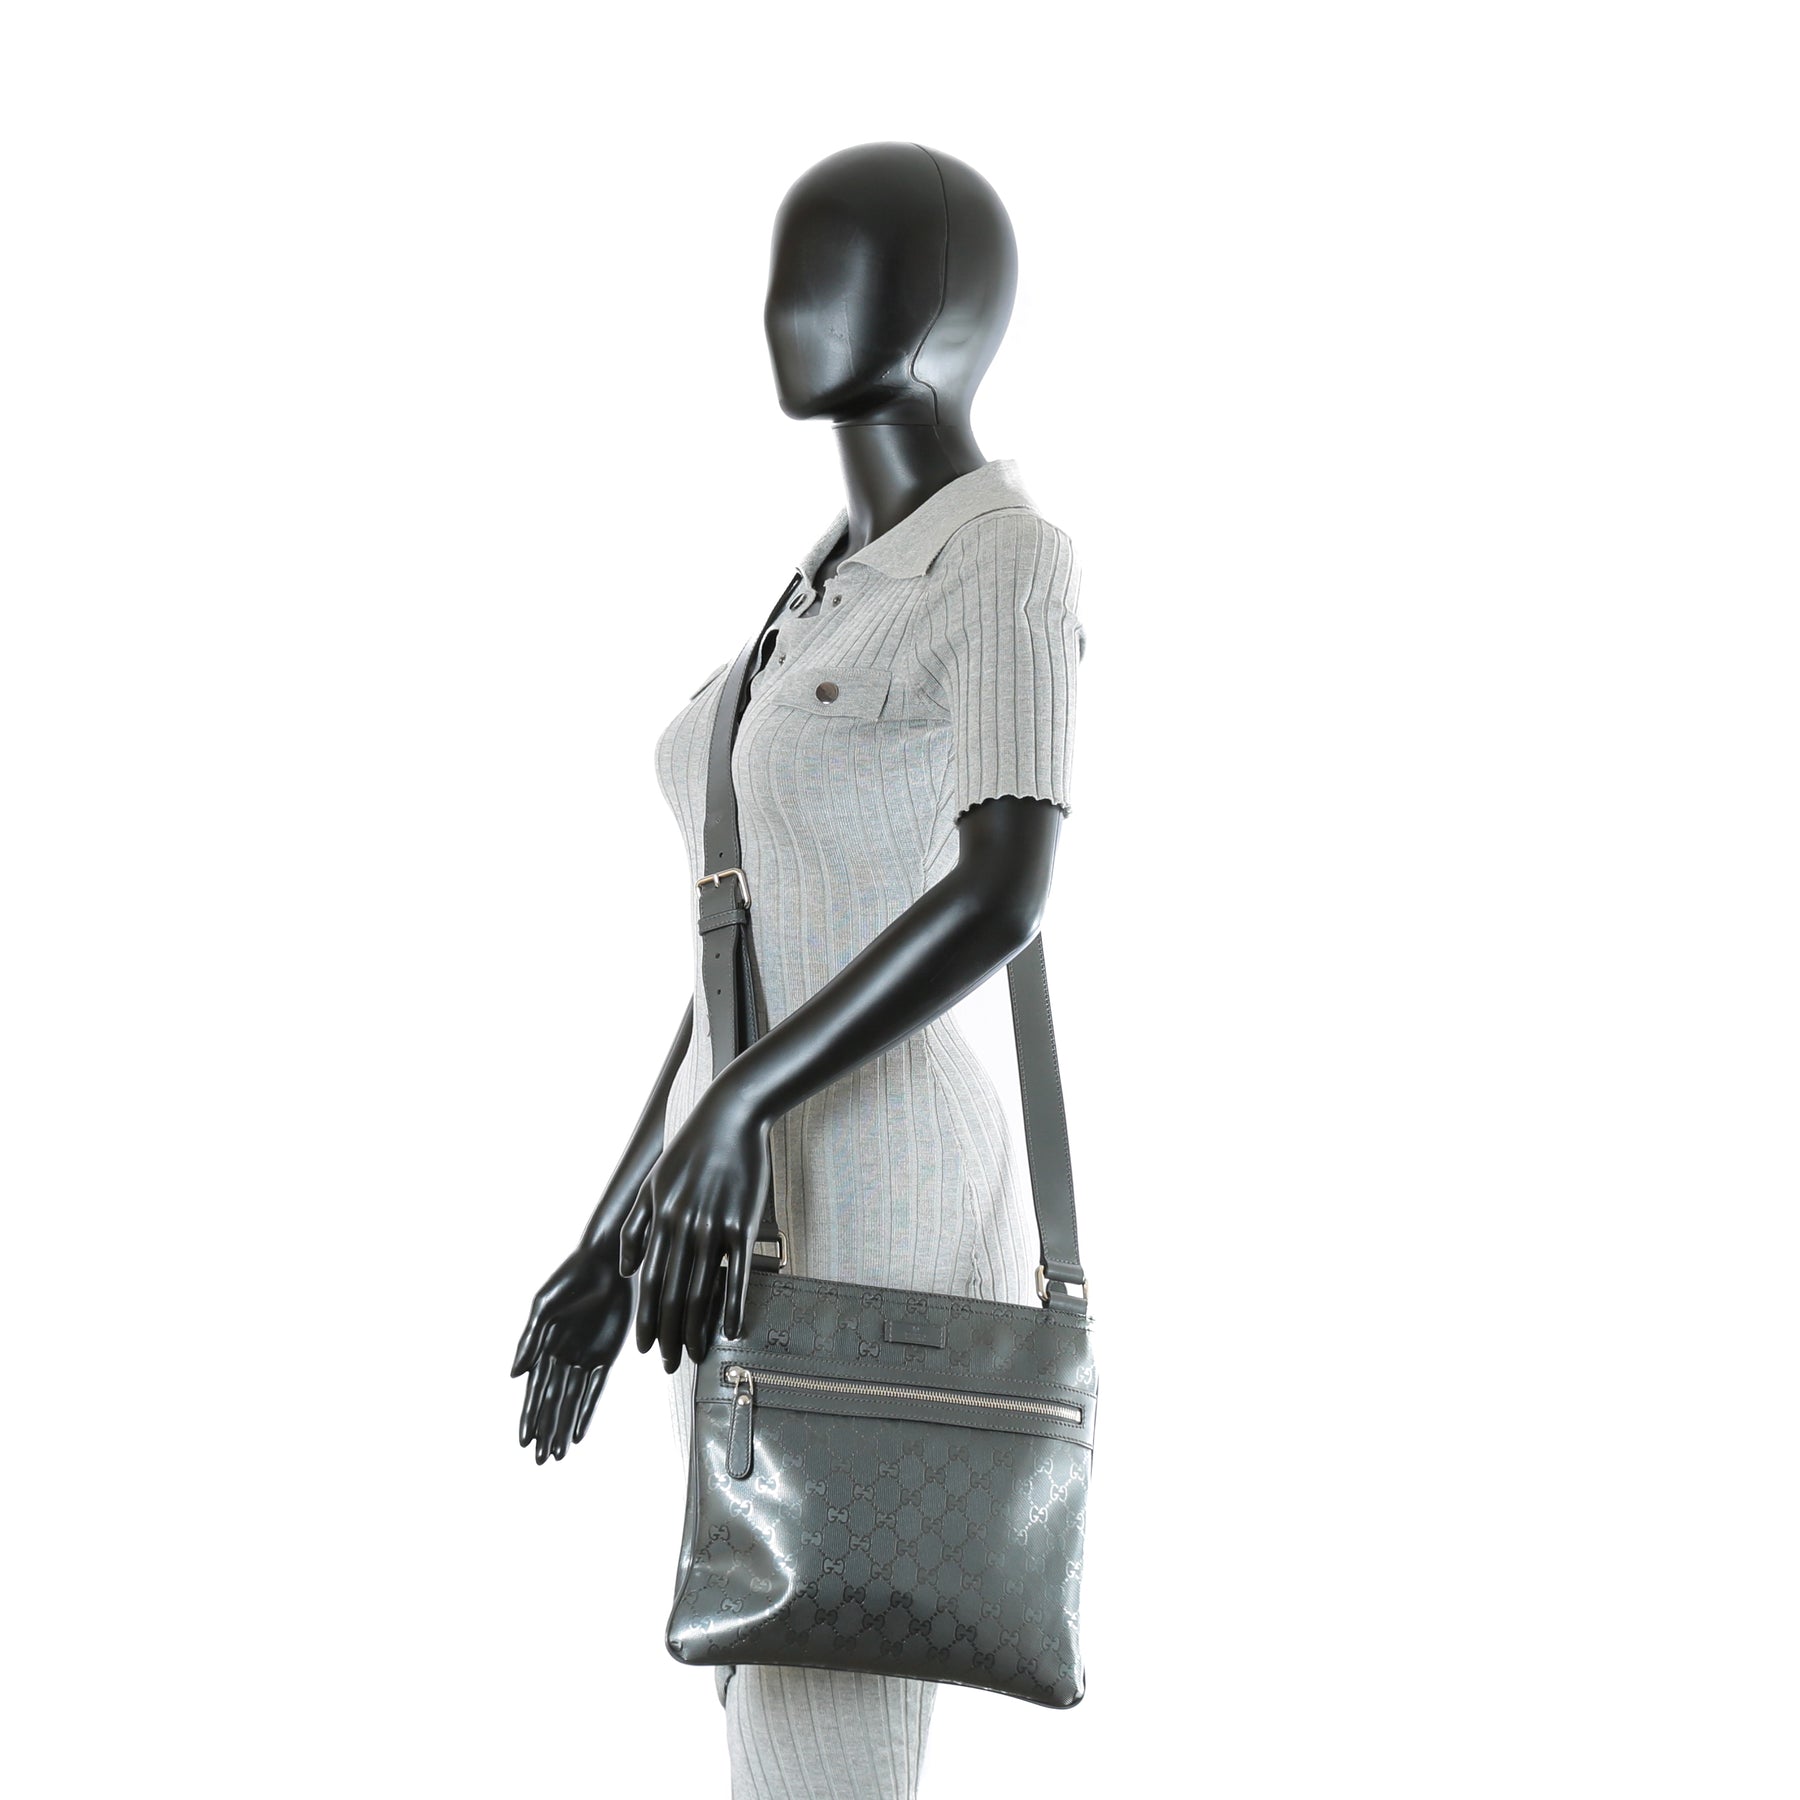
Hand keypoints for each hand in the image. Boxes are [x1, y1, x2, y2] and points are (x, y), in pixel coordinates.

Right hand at [510, 1241, 633, 1462]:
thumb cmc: (570, 1278)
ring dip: (564, 1427)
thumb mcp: (544, 1306)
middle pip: (552, 1402)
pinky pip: (596, 1389)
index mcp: (543, 1347)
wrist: (607, 1263)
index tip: (523, 1441)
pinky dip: (586, 1410)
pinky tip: (578, 1432)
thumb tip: (514, 1375)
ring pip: (572, 1401)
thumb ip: (530, 1340)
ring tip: (557, 1455)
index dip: (530, 1415)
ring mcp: (584, 1357)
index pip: (535, 1389)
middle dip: (545, 1430)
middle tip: (540, 1460)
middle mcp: (562, 1356)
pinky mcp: (607, 1355)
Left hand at [617, 1085, 770, 1371]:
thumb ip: (635, 1227)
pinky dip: (733, 1306)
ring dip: (696, 1329)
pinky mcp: (742, 1223)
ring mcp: (712, 1226)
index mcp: (658, 1219)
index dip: (646, 1319)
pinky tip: (731, 1329)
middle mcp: (681, 1227)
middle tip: (670, 1364)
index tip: (646, 1348)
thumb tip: (627, 1270)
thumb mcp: (651, 1184)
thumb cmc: (690, 1151)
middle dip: (668, 1335)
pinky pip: (736, 1274)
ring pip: (701, 1290)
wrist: (730, 1117)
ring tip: (695, 1354)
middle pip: (672, 1294)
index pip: (647, 1283)